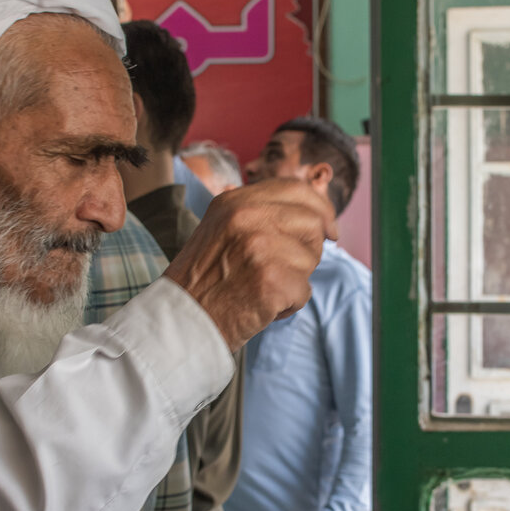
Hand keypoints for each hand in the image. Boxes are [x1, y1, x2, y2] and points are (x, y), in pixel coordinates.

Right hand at [163, 178, 336, 351]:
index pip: (296, 189)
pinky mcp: (271, 280)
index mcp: (235, 201)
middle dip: (310, 248)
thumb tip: (313, 215)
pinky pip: (305, 291)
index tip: (329, 228)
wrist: (180, 321)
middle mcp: (248, 217)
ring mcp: (260, 247)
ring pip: (311, 259)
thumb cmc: (203, 282)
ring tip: (262, 289)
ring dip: (295, 280)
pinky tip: (262, 306)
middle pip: (312, 222)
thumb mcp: (222, 230)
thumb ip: (260, 215)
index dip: (320, 208)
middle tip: (288, 269)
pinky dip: (289, 305)